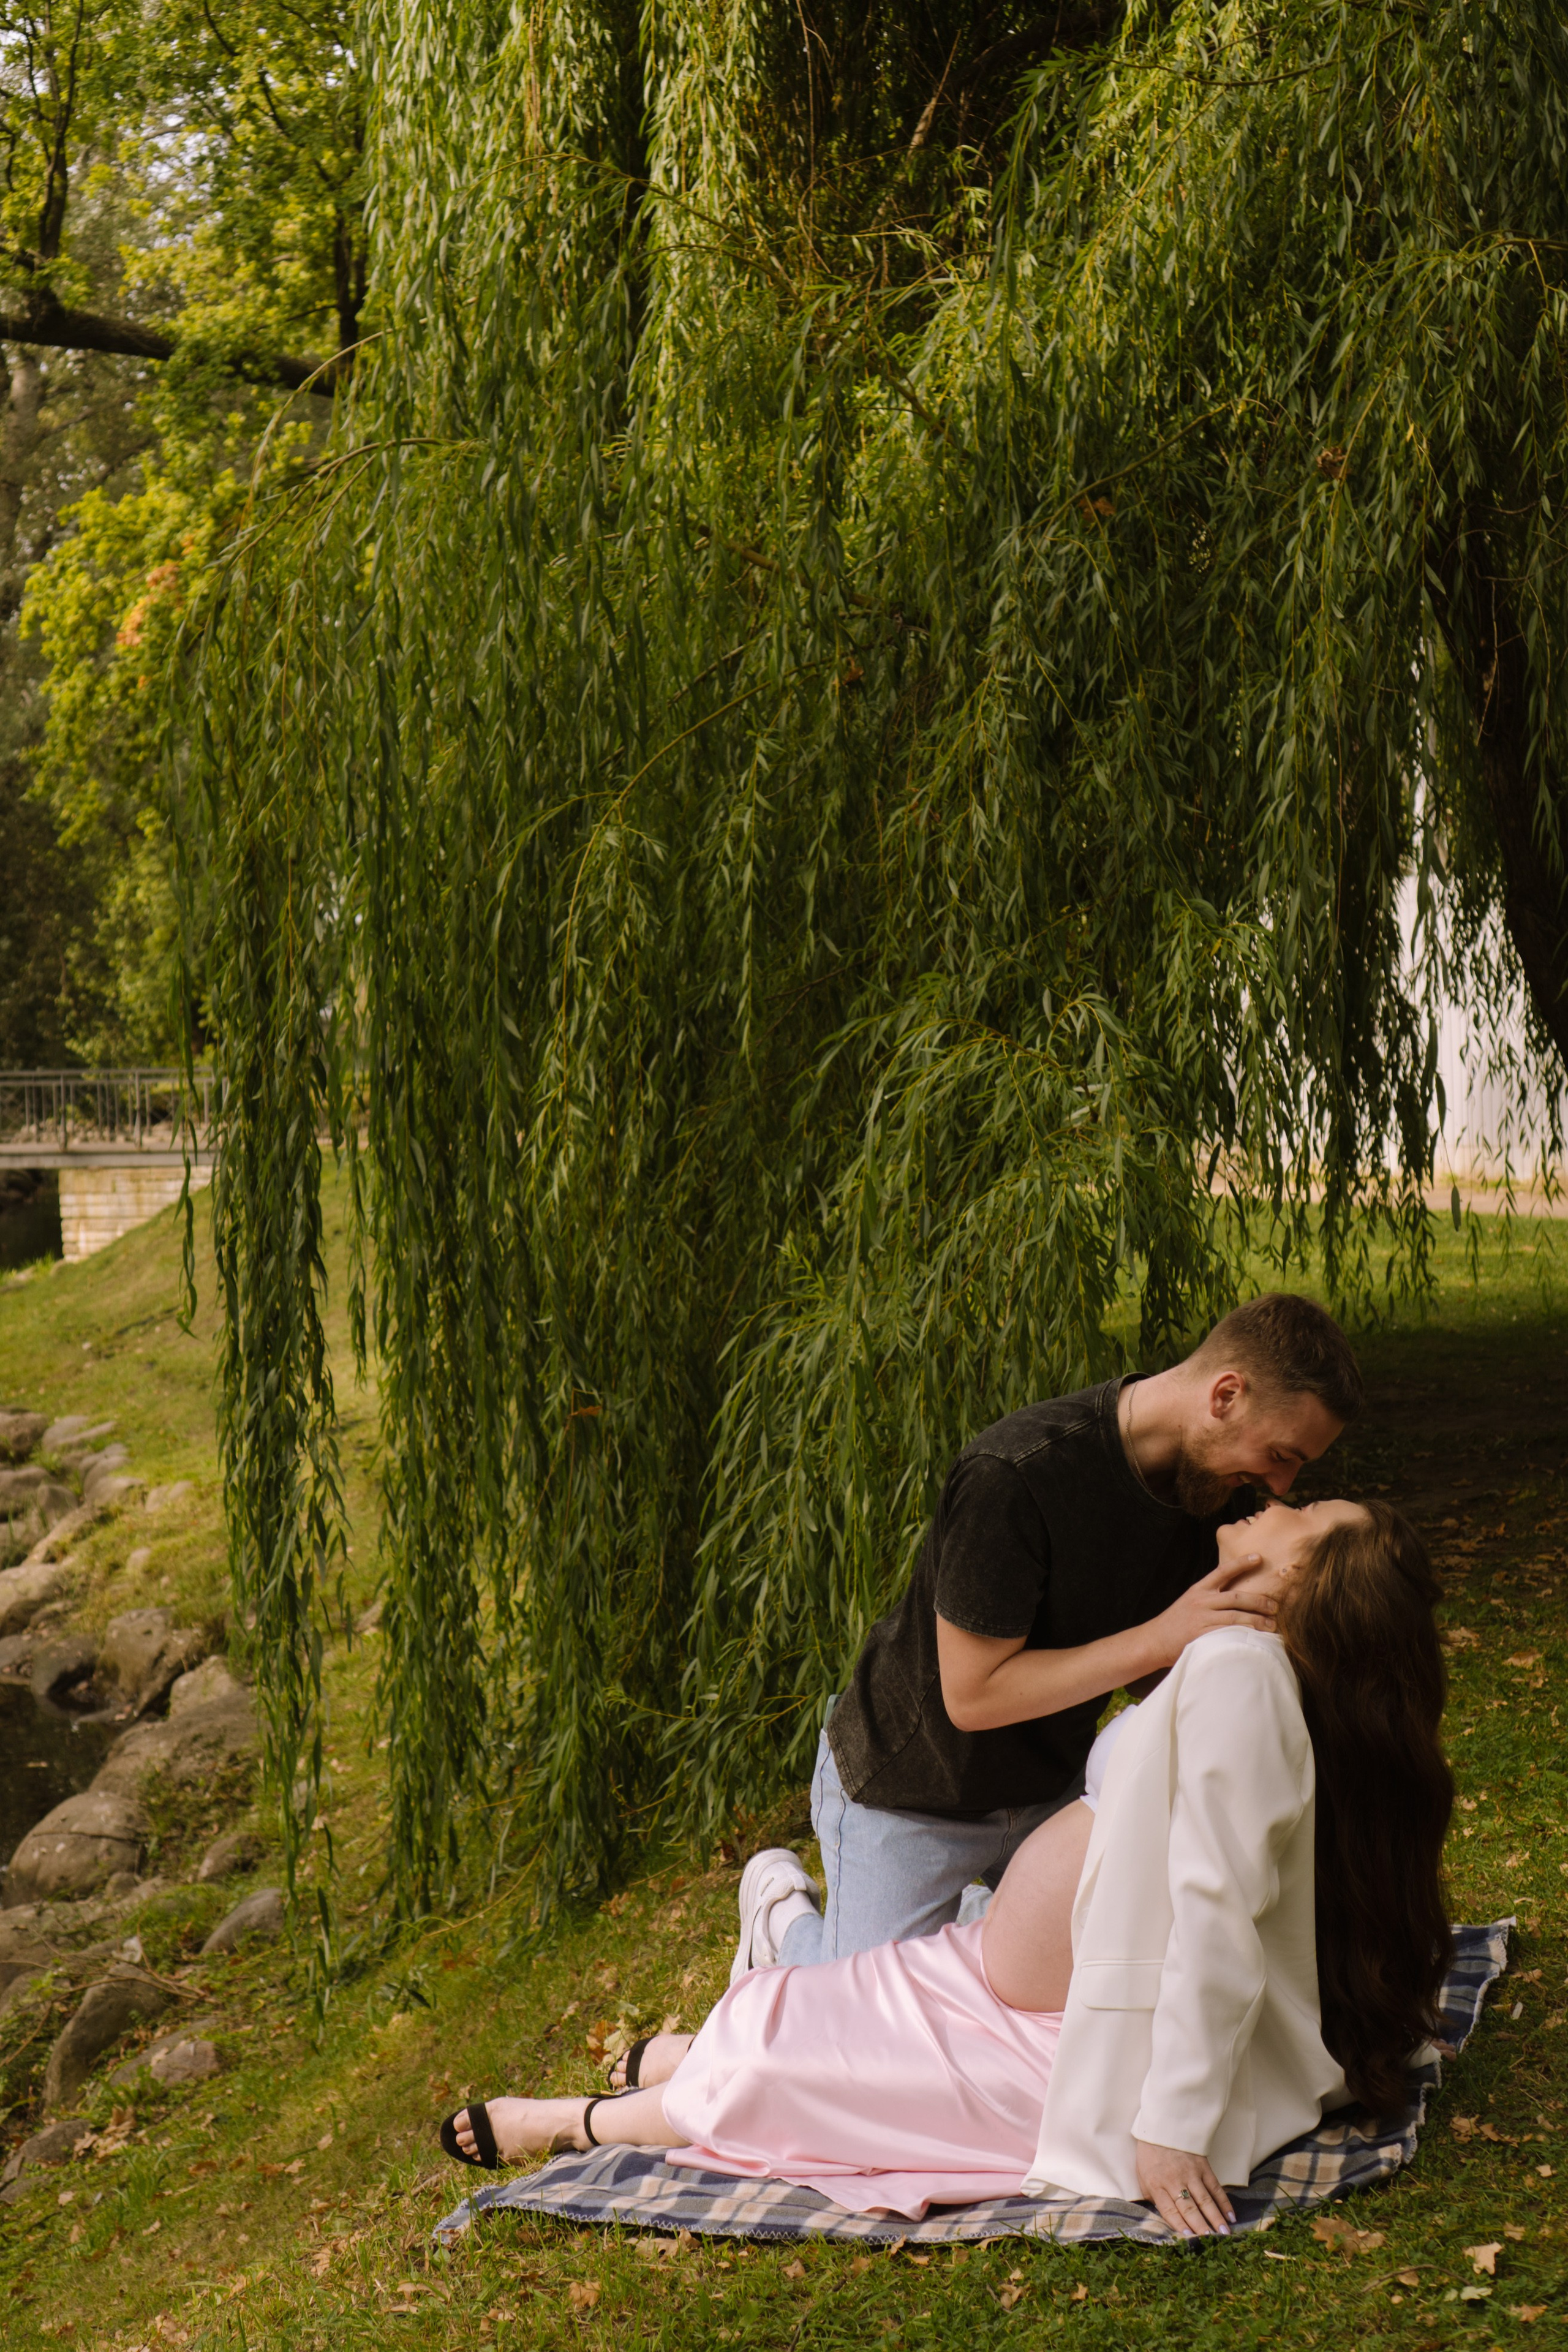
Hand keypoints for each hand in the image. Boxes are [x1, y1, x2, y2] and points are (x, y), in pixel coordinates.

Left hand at [1134, 2138, 1234, 2236]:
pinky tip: (1231, 2216)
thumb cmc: (1150, 2155)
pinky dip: (1224, 2202)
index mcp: (1157, 2184)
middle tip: (1211, 2241)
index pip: (1169, 2210)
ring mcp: (1191, 2173)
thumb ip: (1153, 2197)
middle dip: (1200, 2226)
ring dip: (1215, 2218)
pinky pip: (1215, 2187)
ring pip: (1205, 2200)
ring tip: (1224, 2234)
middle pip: (1189, 2208)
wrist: (1162, 2126)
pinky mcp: (1203, 2167)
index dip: (1179, 2225)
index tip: (1189, 2239)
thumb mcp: (1143, 2176)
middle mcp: (1175, 2180)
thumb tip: (1165, 2217)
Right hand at [1146, 1556, 1274, 1665]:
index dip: (1241, 1563)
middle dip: (1258, 1600)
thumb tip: (1238, 1596)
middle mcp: (1201, 1601)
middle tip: (1275, 1605)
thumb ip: (1210, 1597)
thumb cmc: (1177, 1622)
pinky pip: (1227, 1633)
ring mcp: (1201, 1618)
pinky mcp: (1201, 1635)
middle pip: (1236, 1596)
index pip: (1222, 1571)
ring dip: (1256, 1620)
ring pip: (1235, 1616)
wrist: (1155, 1640)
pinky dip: (1242, 1635)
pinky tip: (1255, 1638)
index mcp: (1199, 1590)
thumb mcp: (1191, 1601)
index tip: (1259, 1557)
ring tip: (1272, 1625)